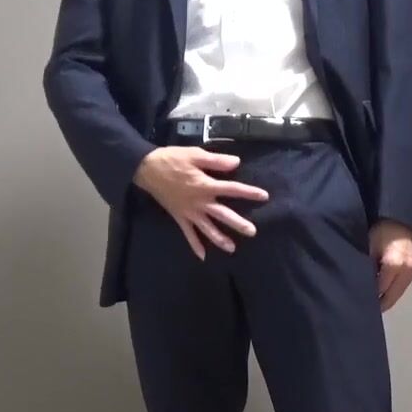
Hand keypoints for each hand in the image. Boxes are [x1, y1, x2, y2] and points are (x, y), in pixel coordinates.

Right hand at [133, 147, 268, 259]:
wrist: (147, 169)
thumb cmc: (172, 159)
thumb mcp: (194, 154)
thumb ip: (216, 161)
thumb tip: (237, 163)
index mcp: (206, 185)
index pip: (232, 189)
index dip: (248, 192)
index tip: (264, 196)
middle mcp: (200, 202)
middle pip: (222, 214)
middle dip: (237, 223)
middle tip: (252, 232)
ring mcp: (189, 212)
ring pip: (207, 228)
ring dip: (219, 239)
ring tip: (231, 248)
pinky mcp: (179, 217)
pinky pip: (188, 234)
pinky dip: (195, 245)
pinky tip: (203, 256)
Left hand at [370, 219, 411, 311]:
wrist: (397, 215)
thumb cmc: (379, 229)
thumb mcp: (367, 248)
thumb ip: (366, 269)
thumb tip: (360, 286)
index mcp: (394, 264)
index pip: (380, 291)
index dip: (370, 299)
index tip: (361, 303)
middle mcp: (407, 268)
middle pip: (392, 296)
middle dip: (380, 303)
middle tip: (368, 308)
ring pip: (400, 291)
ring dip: (388, 295)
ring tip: (376, 299)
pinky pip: (405, 283)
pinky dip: (395, 287)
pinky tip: (385, 287)